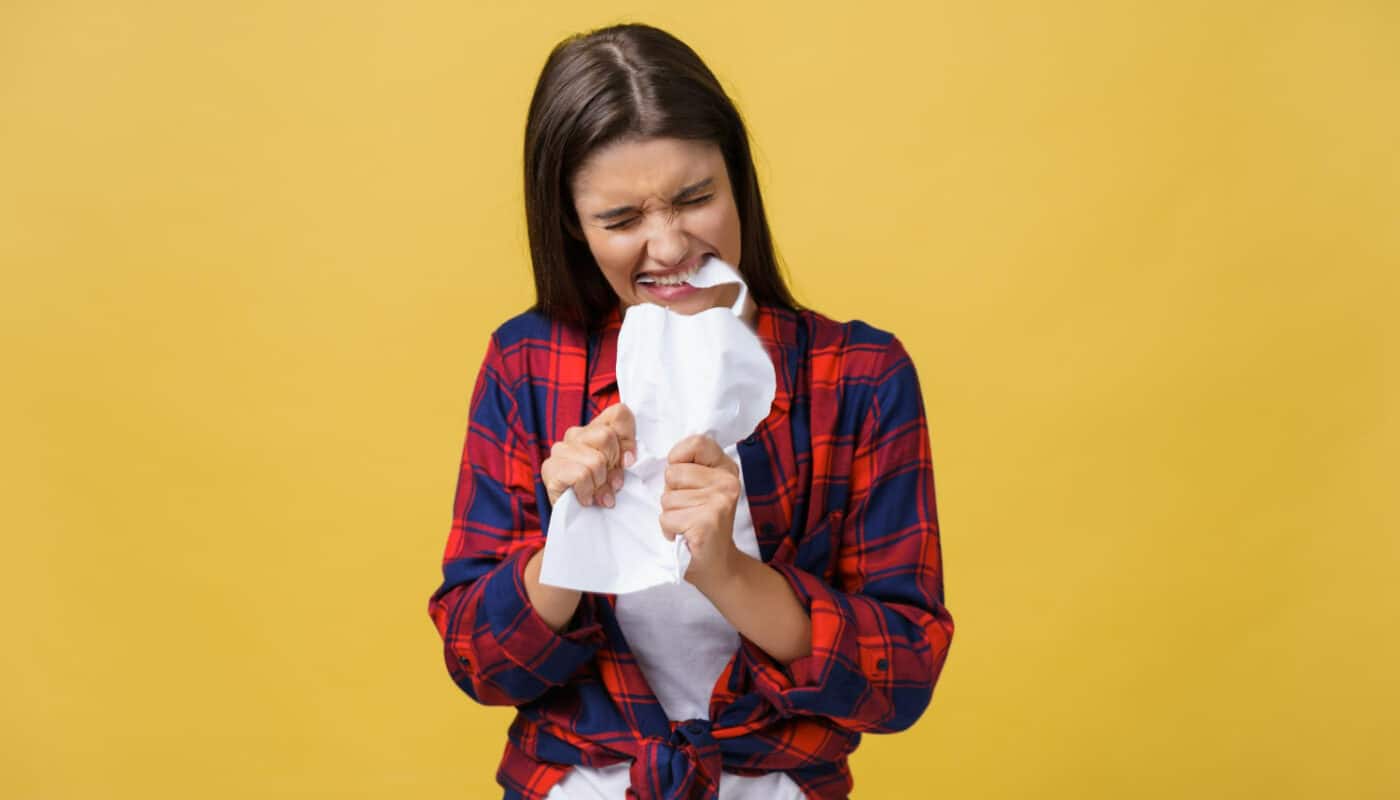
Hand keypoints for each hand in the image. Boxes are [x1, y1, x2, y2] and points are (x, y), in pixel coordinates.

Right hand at [541, 403, 636, 507]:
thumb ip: (625, 457)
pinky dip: (587, 492)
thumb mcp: (619, 472)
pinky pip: (581, 475)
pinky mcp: (550, 468)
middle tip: (612, 484)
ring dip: (601, 484)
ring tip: (599, 495)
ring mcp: (560, 450)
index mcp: (595, 429)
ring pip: (595, 460)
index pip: (619, 413)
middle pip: (606, 436)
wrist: (576, 521)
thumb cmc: (600, 492)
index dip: (628, 438)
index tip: (628, 462)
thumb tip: (627, 460)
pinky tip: (585, 499)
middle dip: (614, 466)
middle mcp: (575, 434)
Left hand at [659, 434, 743, 588]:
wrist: (717, 565)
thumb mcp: (701, 488)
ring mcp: (719, 502)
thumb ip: (688, 468)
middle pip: (672, 473)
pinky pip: (666, 518)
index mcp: (726, 468)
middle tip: (688, 509)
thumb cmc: (701, 524)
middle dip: (671, 493)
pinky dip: (668, 530)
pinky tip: (685, 535)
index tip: (683, 480)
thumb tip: (663, 461)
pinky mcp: (706, 523)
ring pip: (666, 498)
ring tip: (687, 523)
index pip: (697, 442)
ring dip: (670, 514)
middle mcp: (727, 482)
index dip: (678, 458)